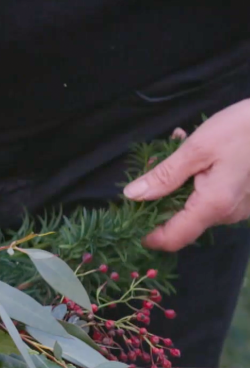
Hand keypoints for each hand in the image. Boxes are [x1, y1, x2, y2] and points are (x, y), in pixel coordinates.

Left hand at [123, 98, 249, 251]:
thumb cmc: (246, 129)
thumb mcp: (198, 148)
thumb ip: (164, 176)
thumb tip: (132, 196)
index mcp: (213, 206)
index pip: (173, 238)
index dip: (149, 235)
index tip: (130, 219)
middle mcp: (229, 214)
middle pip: (183, 220)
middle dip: (162, 196)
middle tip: (154, 163)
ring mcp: (241, 208)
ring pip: (198, 205)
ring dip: (181, 183)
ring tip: (179, 146)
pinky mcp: (248, 197)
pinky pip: (215, 196)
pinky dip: (200, 180)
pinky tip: (200, 154)